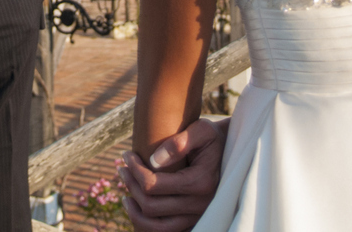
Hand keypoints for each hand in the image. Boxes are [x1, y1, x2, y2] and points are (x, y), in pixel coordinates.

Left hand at [115, 117, 228, 231]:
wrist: (230, 151)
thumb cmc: (211, 137)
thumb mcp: (200, 129)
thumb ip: (178, 143)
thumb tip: (153, 161)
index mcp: (200, 182)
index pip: (153, 184)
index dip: (134, 170)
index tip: (126, 155)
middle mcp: (200, 205)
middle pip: (151, 206)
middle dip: (130, 186)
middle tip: (122, 168)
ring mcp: (197, 216)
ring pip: (156, 227)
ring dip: (135, 212)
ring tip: (125, 195)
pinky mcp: (194, 222)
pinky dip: (146, 224)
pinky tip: (137, 208)